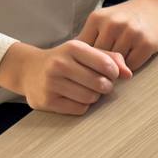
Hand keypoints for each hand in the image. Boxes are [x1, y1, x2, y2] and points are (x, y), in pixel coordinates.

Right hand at [0, 40, 131, 115]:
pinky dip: (82, 106)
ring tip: (86, 90)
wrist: (29, 70)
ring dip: (94, 97)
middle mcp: (60, 64)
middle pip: (100, 84)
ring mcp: (51, 83)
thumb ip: (110, 58)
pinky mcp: (47, 101)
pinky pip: (79, 109)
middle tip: (100, 84)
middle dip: (105, 87)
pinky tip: (75, 97)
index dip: (114, 73)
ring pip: (90, 98)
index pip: (107, 65)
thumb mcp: (85, 52)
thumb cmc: (64, 60)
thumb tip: (128, 74)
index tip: (110, 74)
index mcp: (73, 48)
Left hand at [78, 0, 157, 69]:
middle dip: (101, 66)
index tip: (91, 64)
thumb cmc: (130, 16)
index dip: (86, 60)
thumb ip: (92, 37)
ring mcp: (130, 34)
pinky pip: (132, 66)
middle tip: (106, 68)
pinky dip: (131, 67)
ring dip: (117, 68)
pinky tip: (134, 58)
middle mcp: (112, 25)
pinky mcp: (146, 44)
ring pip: (115, 65)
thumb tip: (75, 62)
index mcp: (97, 18)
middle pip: (98, 59)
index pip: (83, 50)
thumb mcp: (106, 19)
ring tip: (121, 62)